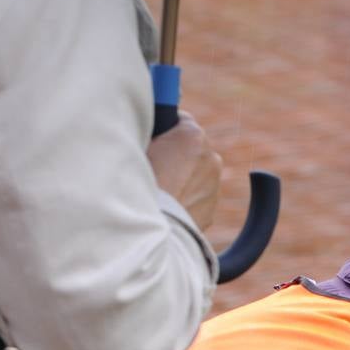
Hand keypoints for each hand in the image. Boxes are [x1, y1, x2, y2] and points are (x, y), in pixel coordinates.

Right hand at [146, 109, 222, 229]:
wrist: (148, 230)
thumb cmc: (135, 185)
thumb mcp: (134, 146)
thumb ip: (146, 132)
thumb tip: (143, 128)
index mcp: (193, 136)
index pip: (178, 120)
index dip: (161, 130)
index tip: (150, 140)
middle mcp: (211, 157)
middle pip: (189, 147)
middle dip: (172, 153)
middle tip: (149, 167)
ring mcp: (215, 185)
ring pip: (194, 172)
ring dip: (179, 176)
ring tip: (156, 189)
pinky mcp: (211, 209)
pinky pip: (196, 195)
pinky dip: (184, 197)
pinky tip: (165, 204)